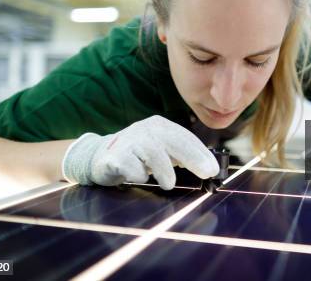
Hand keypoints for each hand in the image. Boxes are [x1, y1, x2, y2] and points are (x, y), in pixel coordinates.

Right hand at [62, 115, 219, 189]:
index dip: (201, 153)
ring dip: (164, 171)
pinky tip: (139, 178)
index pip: (185, 137)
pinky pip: (132, 167)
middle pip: (173, 142)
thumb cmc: (137, 156)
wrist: (97, 156)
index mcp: (159, 125)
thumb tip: (207, 168)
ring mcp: (129, 140)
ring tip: (169, 185)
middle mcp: (145, 129)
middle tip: (206, 174)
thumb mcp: (160, 151)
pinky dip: (139, 175)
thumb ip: (180, 156)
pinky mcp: (114, 155)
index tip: (214, 169)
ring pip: (154, 153)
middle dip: (193, 158)